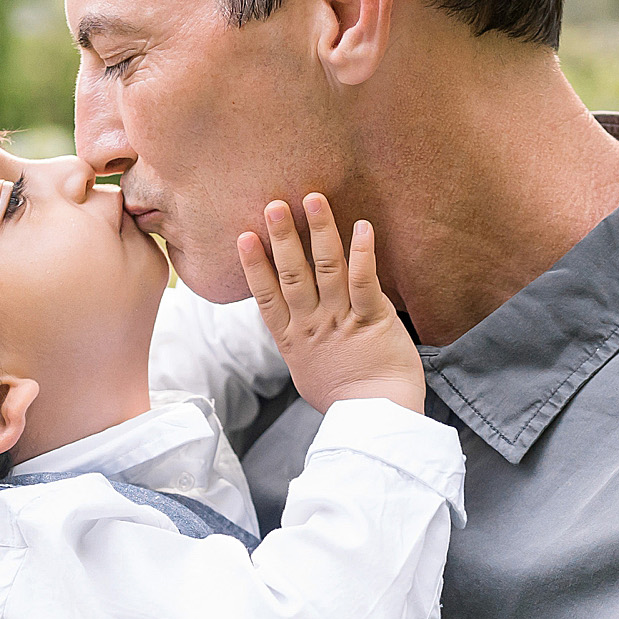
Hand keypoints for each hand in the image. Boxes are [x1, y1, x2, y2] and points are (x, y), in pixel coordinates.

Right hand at [238, 193, 423, 413]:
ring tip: (312, 199)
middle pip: (293, 275)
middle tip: (274, 205)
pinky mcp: (372, 320)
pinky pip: (365, 282)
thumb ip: (299, 342)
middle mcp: (313, 326)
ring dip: (319, 232)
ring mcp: (341, 321)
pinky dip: (362, 254)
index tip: (244, 237)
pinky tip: (362, 227)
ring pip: (326, 269)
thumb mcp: (307, 372)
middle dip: (282, 238)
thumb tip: (292, 324)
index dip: (255, 266)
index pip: (267, 297)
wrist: (374, 419)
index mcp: (293, 340)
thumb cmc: (344, 399)